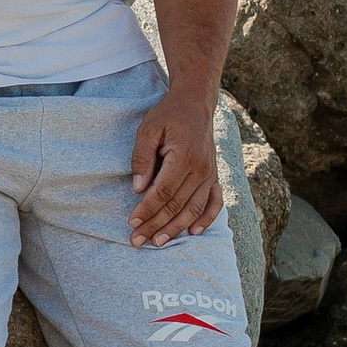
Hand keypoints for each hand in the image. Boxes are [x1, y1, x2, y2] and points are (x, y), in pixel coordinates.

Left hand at [128, 89, 225, 245]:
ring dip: (175, 228)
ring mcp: (210, 174)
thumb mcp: (148, 129)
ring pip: (193, 209)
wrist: (195, 104)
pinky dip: (206, 219)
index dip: (147, 210)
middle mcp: (201, 169)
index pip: (163, 192)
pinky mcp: (214, 176)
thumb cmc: (168, 115)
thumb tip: (138, 190)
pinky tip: (193, 232)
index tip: (132, 222)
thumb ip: (142, 158)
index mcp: (184, 156)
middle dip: (155, 225)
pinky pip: (214, 203)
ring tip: (158, 242)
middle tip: (137, 240)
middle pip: (177, 205)